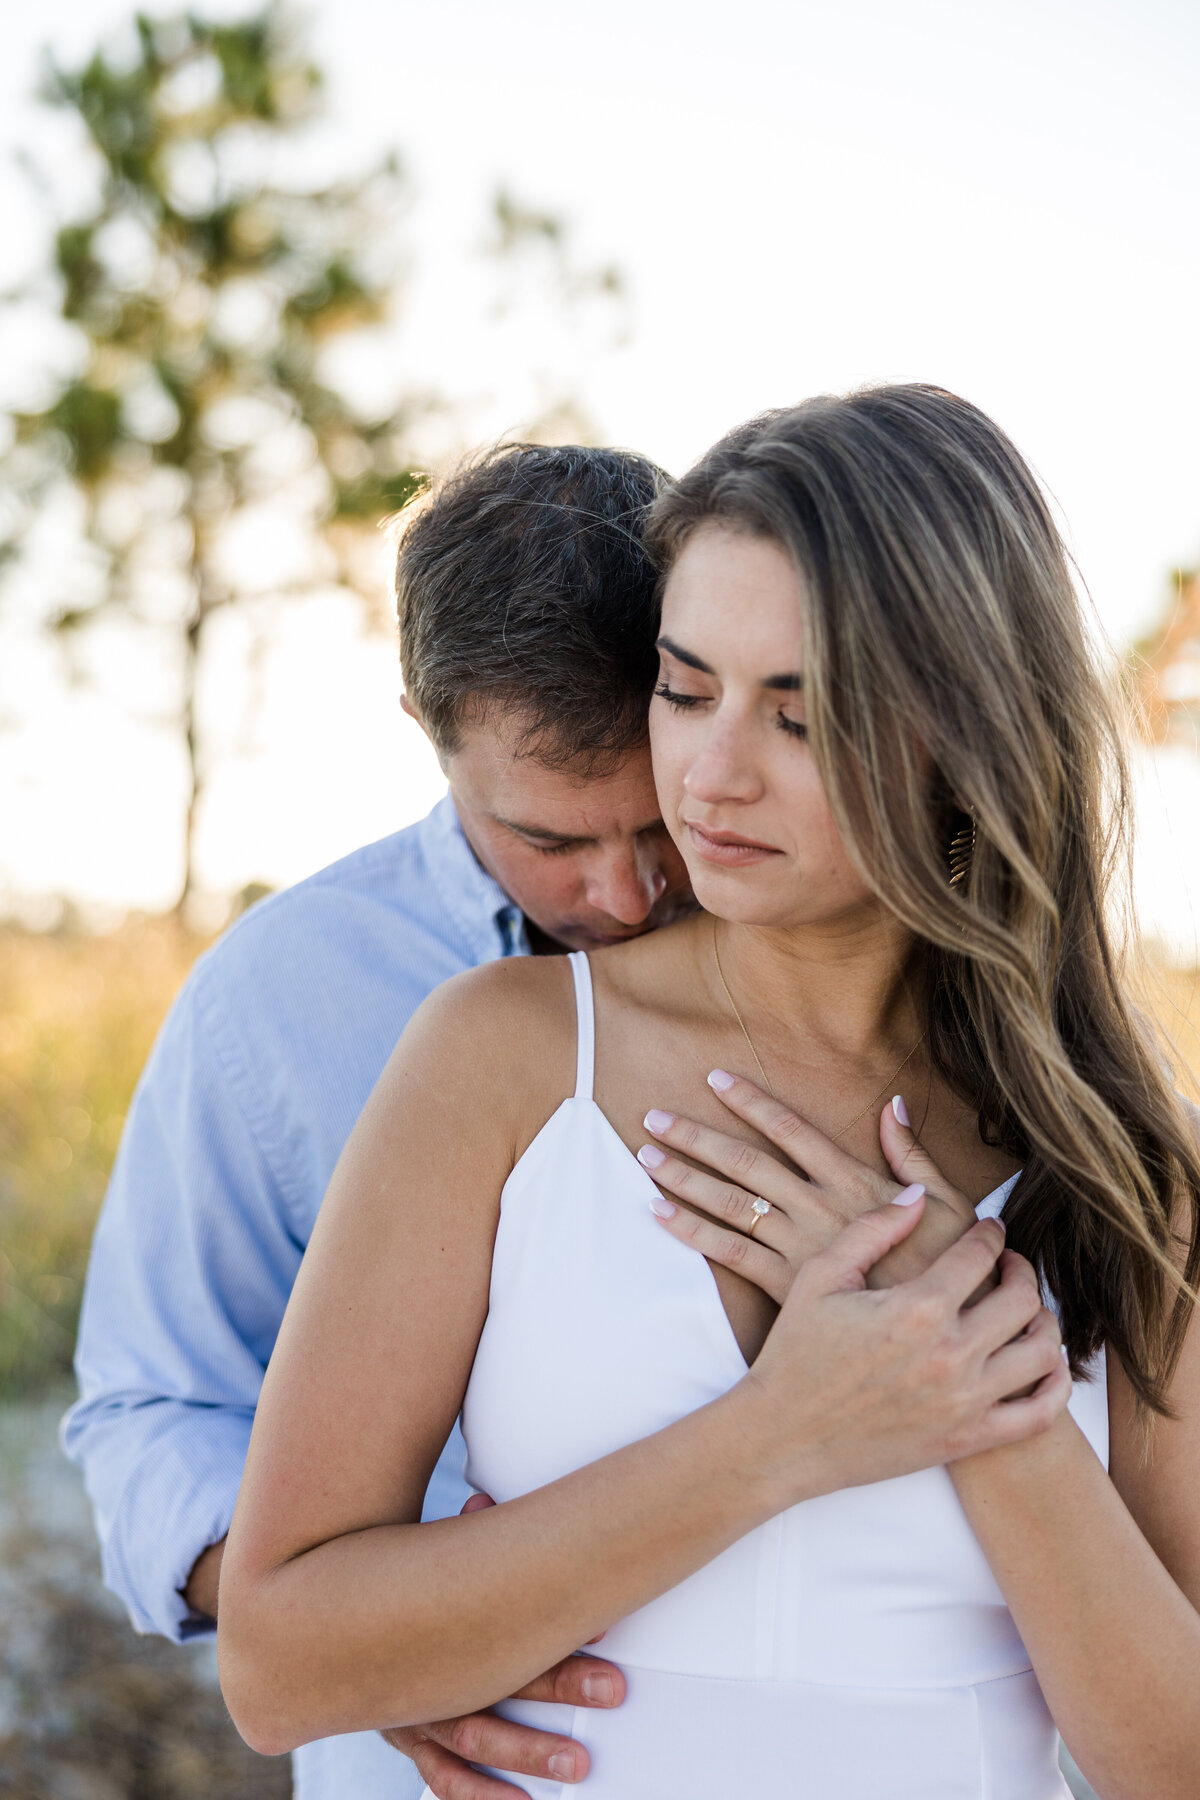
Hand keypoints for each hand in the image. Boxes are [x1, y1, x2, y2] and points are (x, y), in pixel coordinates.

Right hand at [380, 1494, 624, 1797]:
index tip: (605, 1625)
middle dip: (559, 1683)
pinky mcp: (406, 1737)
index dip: (554, 1623)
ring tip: (577, 1766)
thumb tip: (483, 1502)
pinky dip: (478, 1796)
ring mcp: (412, 1711)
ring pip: (474, 1739)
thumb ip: (456, 1535)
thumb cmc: (385, 1579)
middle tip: (613, 1689)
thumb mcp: (416, 1551)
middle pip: (498, 1679)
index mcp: (438, 1618)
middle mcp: (423, 1667)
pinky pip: (443, 1775)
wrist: (311, 1620)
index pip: (503, 1622)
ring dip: (529, 1754)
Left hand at [639, 1070, 976, 1303]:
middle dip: (697, 1137)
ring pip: (730, 1204)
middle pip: (746, 1163)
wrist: (940, 1334)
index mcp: (854, 1182)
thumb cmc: (951, 1267)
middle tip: (654, 1116)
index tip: (714, 1079)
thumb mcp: (948, 1203)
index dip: (751, 1102)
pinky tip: (660, 1214)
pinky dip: (692, 1232)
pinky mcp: (787, 1286)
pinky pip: (730, 1254)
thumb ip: (912, 1153)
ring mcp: (799, 1247)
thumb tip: (892, 1103)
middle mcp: (818, 1208)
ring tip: (646, 1157)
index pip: (791, 1131)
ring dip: (684, 1178)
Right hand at [732, 1197, 1070, 1499]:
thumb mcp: (822, 1277)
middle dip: (1021, 1271)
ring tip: (1025, 1310)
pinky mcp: (968, 1439)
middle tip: (1008, 1264)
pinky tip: (1042, 1364)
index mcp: (917, 1307)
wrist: (784, 1437)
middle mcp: (951, 1353)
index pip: (980, 1254)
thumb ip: (873, 1229)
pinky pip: (1039, 1415)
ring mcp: (965, 1401)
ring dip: (1043, 1322)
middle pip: (1023, 1298)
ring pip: (1042, 1353)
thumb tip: (918, 1195)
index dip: (990, 1233)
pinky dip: (1054, 1386)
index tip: (988, 1229)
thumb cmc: (796, 1353)